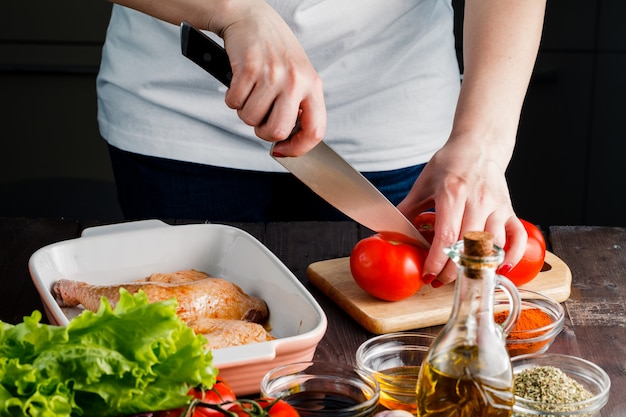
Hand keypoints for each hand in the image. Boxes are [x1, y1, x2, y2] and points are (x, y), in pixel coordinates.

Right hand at [211, 0, 326, 155]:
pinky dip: (232, 99)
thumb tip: (288, 140)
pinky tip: (240, 84)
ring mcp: (272, 74)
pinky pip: (234, 103)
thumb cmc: (274, 50)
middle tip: (261, 119)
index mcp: (312, 85)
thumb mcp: (298, 76)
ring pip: (251, 119)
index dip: (298, 148)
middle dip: (263, 132)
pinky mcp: (248, 68)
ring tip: (250, 94)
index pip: (315, 130)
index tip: (284, 150)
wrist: (251, 17)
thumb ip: (298, 105)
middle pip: (277, 130)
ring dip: (245, 112)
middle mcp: (295, 81)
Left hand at [397, 135, 526, 285]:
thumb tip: (389, 232)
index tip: (427, 275)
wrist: (479, 146)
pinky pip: (518, 237)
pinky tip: (500, 268)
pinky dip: (513, 256)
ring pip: (492, 245)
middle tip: (438, 281)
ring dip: (478, 267)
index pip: (446, 236)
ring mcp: (497, 206)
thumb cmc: (450, 164)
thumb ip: (408, 209)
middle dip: (452, 270)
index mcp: (453, 193)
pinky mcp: (510, 209)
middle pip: (468, 246)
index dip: (437, 260)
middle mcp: (478, 201)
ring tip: (460, 276)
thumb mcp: (423, 184)